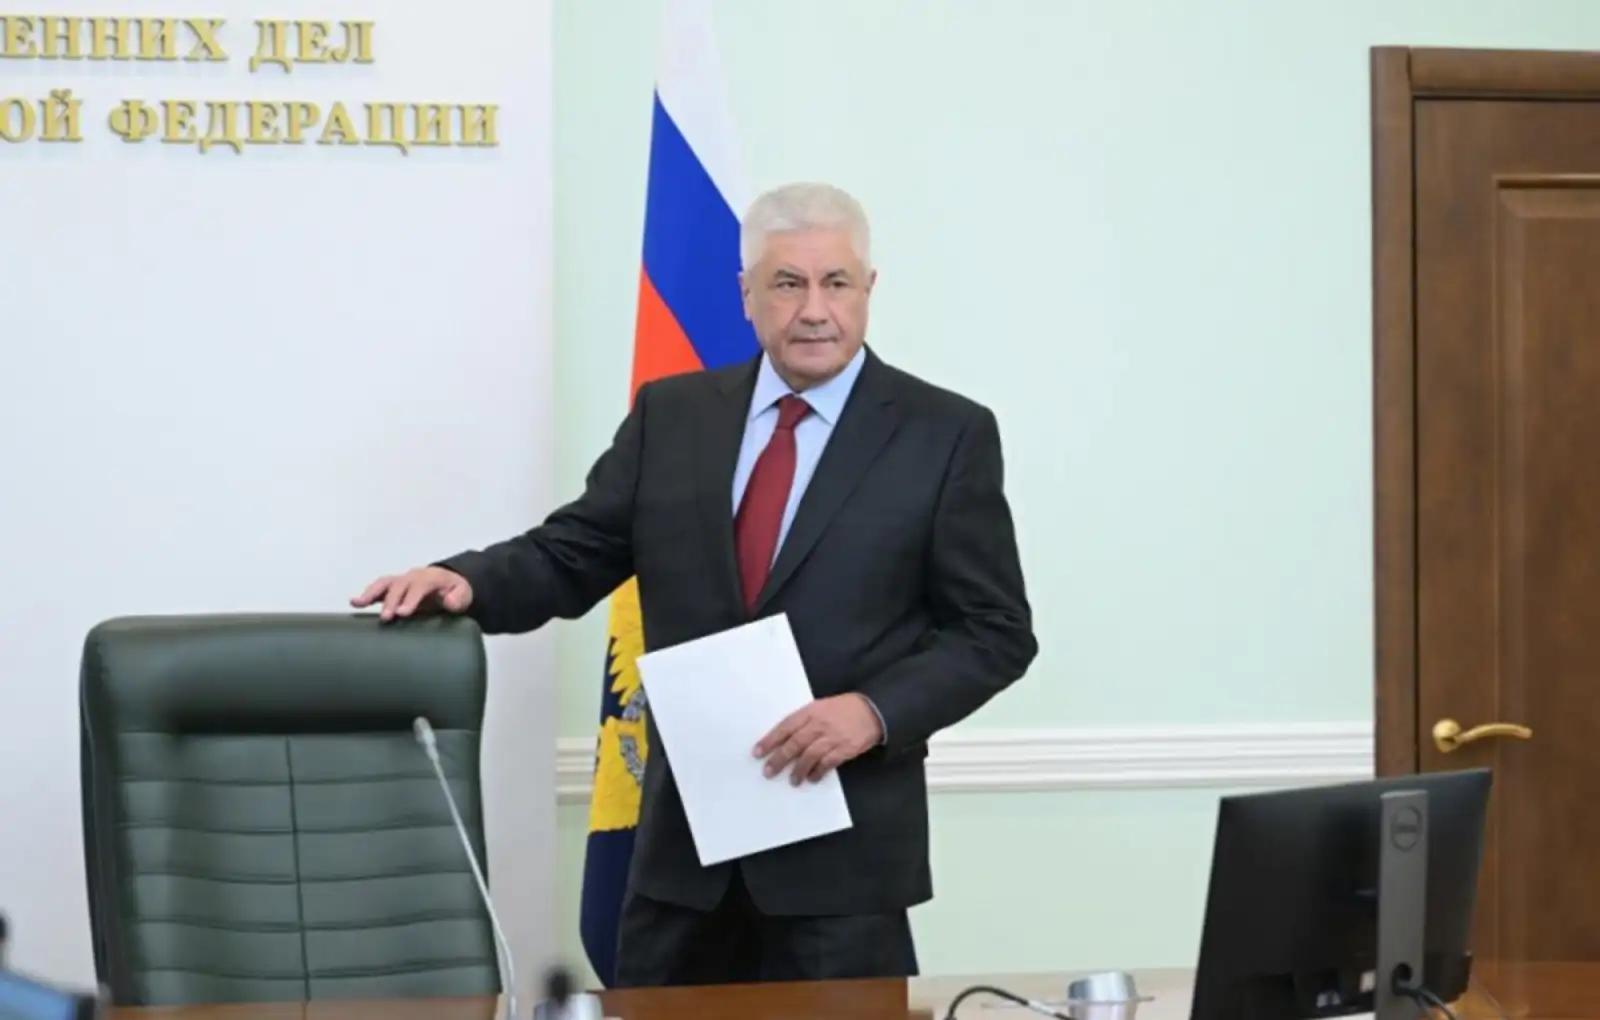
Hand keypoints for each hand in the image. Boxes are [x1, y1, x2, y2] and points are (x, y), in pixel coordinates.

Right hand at [350, 566, 472, 620]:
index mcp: (431, 578)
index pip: (420, 586)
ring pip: (384, 583)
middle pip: (400, 585)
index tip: (403, 613)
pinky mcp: (393, 589)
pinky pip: (378, 589)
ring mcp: (401, 581)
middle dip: (391, 600)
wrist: (449, 584)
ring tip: (358, 603)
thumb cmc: (455, 591)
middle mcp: (413, 577)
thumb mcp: (463, 595)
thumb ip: (458, 598)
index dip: (411, 598)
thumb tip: (449, 601)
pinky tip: (354, 602)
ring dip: (371, 593)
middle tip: (386, 617)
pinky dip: (366, 595)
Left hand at [754, 694, 882, 785]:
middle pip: (794, 744)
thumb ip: (804, 720)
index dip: (770, 740)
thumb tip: (784, 739)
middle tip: (768, 772)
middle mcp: (819, 724)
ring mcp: (832, 737)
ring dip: (798, 770)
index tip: (757, 753)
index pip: (785, 727)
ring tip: (792, 780)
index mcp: (811, 711)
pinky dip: (818, 772)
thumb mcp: (821, 706)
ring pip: (809, 756)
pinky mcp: (845, 749)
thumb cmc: (843, 708)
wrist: (872, 710)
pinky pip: (827, 763)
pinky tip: (812, 778)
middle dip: (779, 759)